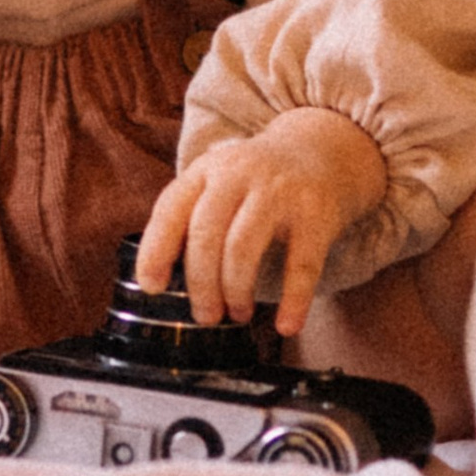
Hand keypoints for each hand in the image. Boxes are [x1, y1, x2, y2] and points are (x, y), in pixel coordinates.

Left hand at [135, 106, 391, 338]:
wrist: (323, 149)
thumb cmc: (257, 182)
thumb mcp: (219, 182)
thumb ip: (191, 217)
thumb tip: (161, 278)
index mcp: (207, 171)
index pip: (170, 208)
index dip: (155, 250)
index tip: (152, 287)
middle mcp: (238, 175)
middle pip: (206, 234)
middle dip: (201, 283)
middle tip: (206, 315)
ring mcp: (278, 192)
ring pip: (243, 247)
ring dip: (235, 290)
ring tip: (238, 314)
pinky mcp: (316, 213)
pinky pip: (302, 264)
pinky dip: (293, 300)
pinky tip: (286, 325)